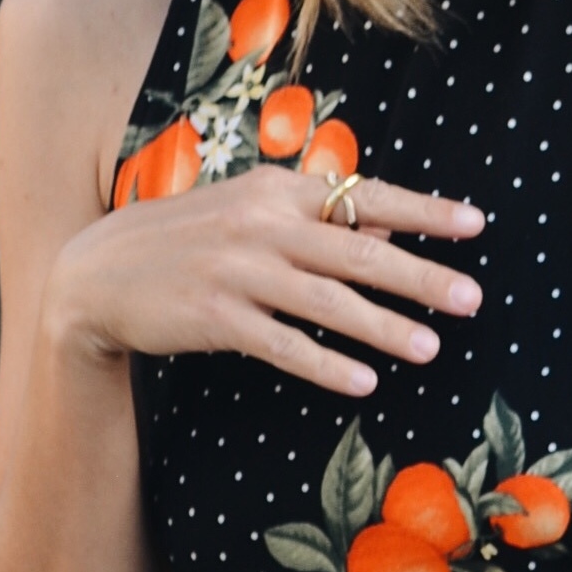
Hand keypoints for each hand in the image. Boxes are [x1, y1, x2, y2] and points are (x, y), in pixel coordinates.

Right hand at [48, 167, 484, 398]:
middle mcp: (261, 224)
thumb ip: (318, 222)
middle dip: (421, 276)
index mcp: (277, 190)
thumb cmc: (189, 241)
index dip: (423, 211)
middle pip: (357, 252)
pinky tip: (363, 381)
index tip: (476, 224)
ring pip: (326, 302)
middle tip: (472, 299)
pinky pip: (282, 344)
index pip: (364, 196)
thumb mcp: (252, 214)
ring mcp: (236, 270)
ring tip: (431, 349)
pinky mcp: (214, 316)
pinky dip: (324, 363)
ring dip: (384, 326)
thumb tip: (389, 233)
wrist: (95, 272)